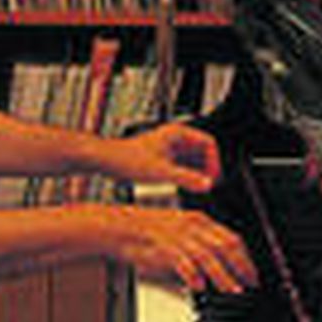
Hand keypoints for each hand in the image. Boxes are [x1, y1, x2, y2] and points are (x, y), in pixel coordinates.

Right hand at [97, 204, 257, 293]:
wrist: (117, 227)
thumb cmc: (145, 233)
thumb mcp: (177, 234)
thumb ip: (197, 247)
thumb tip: (215, 269)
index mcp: (198, 220)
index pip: (230, 237)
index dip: (246, 256)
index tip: (253, 273)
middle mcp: (191, 226)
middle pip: (225, 245)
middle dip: (241, 266)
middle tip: (250, 283)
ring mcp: (177, 235)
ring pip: (208, 255)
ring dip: (223, 275)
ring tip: (232, 289)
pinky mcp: (162, 247)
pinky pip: (183, 261)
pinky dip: (193, 274)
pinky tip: (199, 286)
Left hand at [106, 122, 221, 194]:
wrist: (106, 160)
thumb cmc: (127, 159)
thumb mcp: (161, 172)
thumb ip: (187, 178)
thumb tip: (206, 185)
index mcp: (178, 133)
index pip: (209, 143)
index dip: (214, 161)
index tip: (213, 177)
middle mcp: (174, 138)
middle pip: (202, 151)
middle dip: (207, 168)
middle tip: (207, 185)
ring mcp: (168, 147)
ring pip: (192, 159)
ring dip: (196, 172)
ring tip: (196, 187)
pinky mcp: (160, 157)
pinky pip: (181, 165)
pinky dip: (185, 175)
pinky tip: (182, 187)